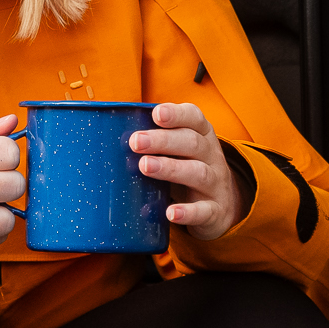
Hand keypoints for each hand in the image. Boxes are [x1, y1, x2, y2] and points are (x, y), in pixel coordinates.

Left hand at [131, 102, 240, 243]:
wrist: (222, 206)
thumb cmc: (188, 170)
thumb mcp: (179, 152)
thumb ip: (154, 143)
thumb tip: (106, 138)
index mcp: (202, 136)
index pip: (194, 119)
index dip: (177, 115)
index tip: (156, 114)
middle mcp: (211, 157)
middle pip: (192, 143)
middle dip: (163, 140)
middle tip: (136, 142)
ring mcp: (215, 184)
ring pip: (197, 173)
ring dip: (170, 168)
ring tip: (145, 166)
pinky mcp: (214, 211)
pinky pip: (203, 211)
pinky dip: (187, 212)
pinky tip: (170, 212)